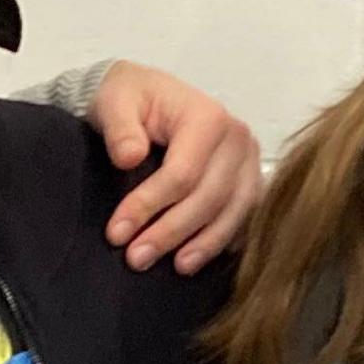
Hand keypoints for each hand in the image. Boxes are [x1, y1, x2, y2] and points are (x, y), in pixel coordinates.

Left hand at [89, 61, 262, 274]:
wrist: (146, 95)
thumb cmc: (129, 97)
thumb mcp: (114, 101)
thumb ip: (120, 127)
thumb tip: (129, 157)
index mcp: (208, 116)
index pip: (182, 173)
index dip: (149, 206)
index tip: (117, 233)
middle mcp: (237, 138)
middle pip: (209, 197)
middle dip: (171, 232)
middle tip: (136, 258)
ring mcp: (248, 161)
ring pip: (233, 212)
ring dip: (203, 245)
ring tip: (175, 267)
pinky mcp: (249, 180)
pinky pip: (245, 217)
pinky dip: (224, 240)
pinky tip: (201, 258)